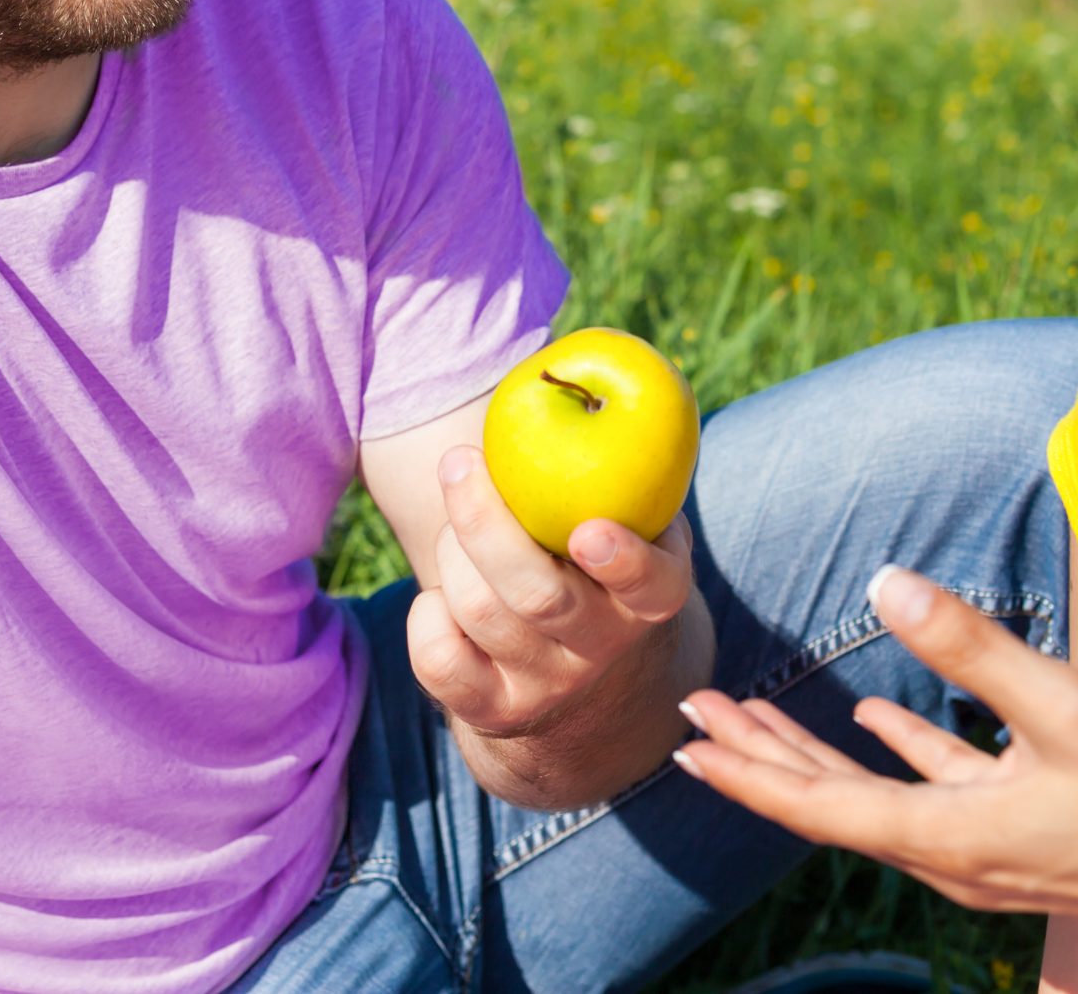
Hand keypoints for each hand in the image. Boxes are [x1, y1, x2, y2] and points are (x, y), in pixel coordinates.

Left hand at [407, 445, 696, 737]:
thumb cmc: (594, 559)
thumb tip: (565, 365)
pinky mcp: (493, 712)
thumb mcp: (626, 516)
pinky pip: (438, 661)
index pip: (649, 585)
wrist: (582, 681)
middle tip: (458, 462)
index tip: (588, 532)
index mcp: (652, 595)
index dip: (623, 562)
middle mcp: (604, 647)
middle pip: (535, 595)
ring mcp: (548, 685)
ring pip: (480, 613)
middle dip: (484, 524)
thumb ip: (614, 461)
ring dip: (451, 551)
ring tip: (457, 521)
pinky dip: (425, 615)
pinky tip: (439, 594)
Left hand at [672, 565, 1077, 939]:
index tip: (689, 742)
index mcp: (953, 836)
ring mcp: (987, 850)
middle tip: (693, 716)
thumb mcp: (1066, 708)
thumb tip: (886, 583)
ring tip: (754, 720)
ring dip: (814, 755)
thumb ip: (971, 647)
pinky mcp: (1020, 833)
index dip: (750, 771)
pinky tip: (873, 717)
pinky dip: (894, 753)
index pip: (822, 806)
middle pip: (832, 805)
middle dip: (759, 759)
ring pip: (874, 798)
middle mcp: (956, 856)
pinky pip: (932, 793)